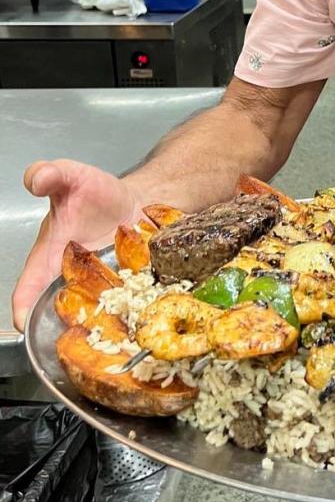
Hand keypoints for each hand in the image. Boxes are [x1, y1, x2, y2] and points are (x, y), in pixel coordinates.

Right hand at [12, 160, 141, 331]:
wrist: (135, 198)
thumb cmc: (96, 193)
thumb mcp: (73, 177)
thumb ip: (52, 174)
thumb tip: (39, 178)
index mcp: (48, 257)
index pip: (28, 288)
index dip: (23, 307)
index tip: (24, 321)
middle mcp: (71, 279)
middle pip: (61, 310)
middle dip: (67, 322)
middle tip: (81, 327)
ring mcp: (101, 288)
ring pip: (97, 314)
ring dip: (104, 321)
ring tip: (115, 323)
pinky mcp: (128, 290)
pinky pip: (129, 305)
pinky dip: (135, 309)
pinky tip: (145, 310)